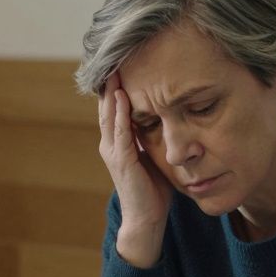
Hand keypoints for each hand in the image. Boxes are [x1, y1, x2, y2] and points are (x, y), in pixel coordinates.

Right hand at [98, 72, 173, 267]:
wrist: (146, 221)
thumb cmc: (153, 192)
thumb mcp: (154, 157)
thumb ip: (154, 139)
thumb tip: (168, 118)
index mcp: (118, 143)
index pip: (115, 107)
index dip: (117, 85)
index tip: (124, 62)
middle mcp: (111, 144)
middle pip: (107, 105)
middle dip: (111, 81)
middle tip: (116, 55)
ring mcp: (114, 152)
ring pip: (109, 114)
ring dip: (111, 90)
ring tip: (115, 66)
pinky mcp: (121, 160)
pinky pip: (119, 131)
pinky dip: (119, 112)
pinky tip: (121, 95)